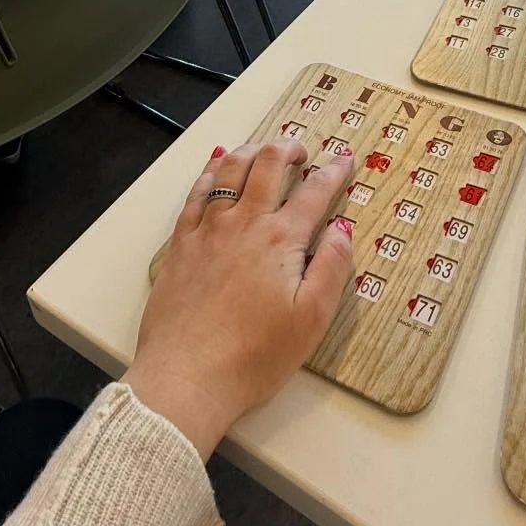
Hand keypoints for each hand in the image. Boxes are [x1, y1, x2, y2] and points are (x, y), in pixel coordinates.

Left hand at [124, 140, 353, 457]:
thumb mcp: (311, 320)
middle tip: (302, 151)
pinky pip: (196, 193)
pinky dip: (211, 171)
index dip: (334, 171)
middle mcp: (244, 223)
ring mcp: (208, 230)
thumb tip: (342, 229)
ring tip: (263, 150)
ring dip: (251, 151)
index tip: (345, 159)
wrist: (186, 377)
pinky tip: (216, 167)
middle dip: (289, 149)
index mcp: (281, 240)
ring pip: (230, 169)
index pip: (314, 192)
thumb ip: (332, 269)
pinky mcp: (180, 244)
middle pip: (268, 165)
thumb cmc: (254, 356)